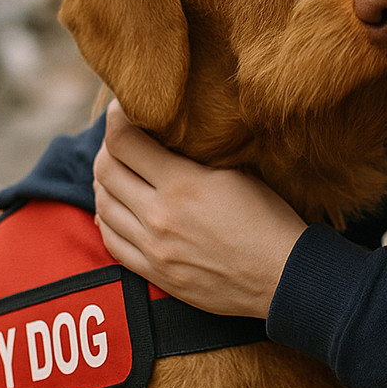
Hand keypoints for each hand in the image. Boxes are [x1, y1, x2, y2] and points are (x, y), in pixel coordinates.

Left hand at [93, 100, 305, 318]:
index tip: (123, 109)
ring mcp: (153, 248)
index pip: (122, 140)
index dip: (117, 117)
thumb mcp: (237, 174)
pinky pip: (110, 241)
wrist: (284, 278)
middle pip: (104, 170)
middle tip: (122, 141)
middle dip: (109, 148)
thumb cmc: (270, 220)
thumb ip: (194, 157)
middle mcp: (159, 216)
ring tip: (120, 173)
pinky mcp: (155, 273)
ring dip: (105, 183)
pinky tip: (117, 209)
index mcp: (182, 184)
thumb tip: (166, 136)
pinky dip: (107, 219)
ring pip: (103, 205)